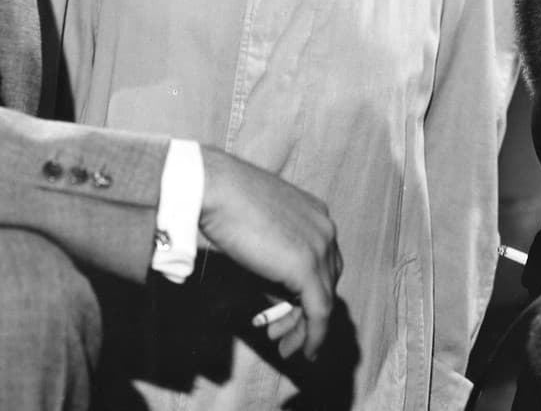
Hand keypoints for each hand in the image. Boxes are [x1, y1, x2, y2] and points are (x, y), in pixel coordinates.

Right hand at [198, 146, 340, 359]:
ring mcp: (320, 248)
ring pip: (323, 301)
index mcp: (316, 215)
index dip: (306, 291)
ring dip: (305, 329)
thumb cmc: (224, 198)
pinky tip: (304, 351)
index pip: (322, 262)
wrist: (214, 188)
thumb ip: (273, 251)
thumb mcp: (258, 224)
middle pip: (326, 282)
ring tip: (285, 347)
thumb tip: (273, 284)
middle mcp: (325, 230)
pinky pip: (318, 312)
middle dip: (304, 312)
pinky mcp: (307, 268)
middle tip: (280, 333)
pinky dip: (314, 335)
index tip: (283, 311)